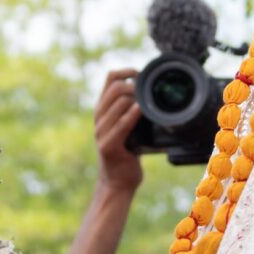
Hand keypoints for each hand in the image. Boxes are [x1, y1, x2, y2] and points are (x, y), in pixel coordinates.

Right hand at [94, 70, 142, 196]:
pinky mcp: (108, 145)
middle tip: (149, 95)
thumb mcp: (127, 127)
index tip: (142, 76)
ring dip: (137, 99)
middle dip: (135, 86)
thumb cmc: (127, 153)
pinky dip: (133, 115)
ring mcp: (101, 131)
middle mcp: (98, 117)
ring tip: (149, 105)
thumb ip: (132, 111)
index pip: (110, 78)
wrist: (117, 183)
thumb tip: (155, 94)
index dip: (128, 71)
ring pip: (119, 102)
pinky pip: (121, 124)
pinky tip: (142, 110)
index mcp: (103, 110)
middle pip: (116, 87)